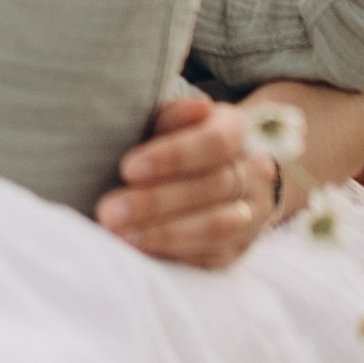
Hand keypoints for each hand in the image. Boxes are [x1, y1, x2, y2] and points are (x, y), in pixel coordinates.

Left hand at [96, 90, 279, 270]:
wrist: (219, 174)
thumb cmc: (179, 142)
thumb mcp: (175, 121)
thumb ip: (176, 115)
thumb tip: (198, 106)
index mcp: (238, 132)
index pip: (216, 143)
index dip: (174, 156)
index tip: (128, 169)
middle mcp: (254, 174)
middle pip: (212, 187)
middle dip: (157, 202)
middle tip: (109, 211)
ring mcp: (251, 215)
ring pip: (217, 227)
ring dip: (165, 234)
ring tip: (121, 235)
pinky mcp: (238, 249)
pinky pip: (211, 257)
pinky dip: (173, 255)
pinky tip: (138, 253)